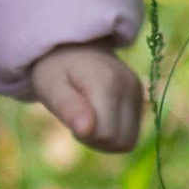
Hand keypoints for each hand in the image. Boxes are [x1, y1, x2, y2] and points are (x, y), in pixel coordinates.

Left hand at [28, 41, 145, 153]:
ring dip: (105, 139)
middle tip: (77, 119)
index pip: (105, 135)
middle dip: (94, 140)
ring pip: (128, 141)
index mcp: (108, 83)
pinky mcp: (139, 97)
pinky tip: (98, 117)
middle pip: (120, 142)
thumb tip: (86, 130)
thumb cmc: (55, 69)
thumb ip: (67, 107)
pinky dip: (113, 134)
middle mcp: (130, 86)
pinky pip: (130, 134)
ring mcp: (137, 91)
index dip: (84, 135)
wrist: (72, 47)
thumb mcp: (49, 86)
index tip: (70, 117)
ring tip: (87, 118)